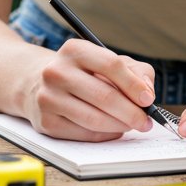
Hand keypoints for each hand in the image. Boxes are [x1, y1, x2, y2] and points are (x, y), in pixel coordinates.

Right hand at [21, 39, 158, 141]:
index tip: (149, 99)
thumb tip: (147, 92)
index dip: (133, 84)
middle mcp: (56, 72)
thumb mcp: (106, 61)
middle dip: (131, 112)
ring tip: (132, 125)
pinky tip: (113, 130)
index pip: (111, 65)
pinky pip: (83, 134)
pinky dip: (104, 135)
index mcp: (74, 50)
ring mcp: (48, 98)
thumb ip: (134, 71)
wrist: (37, 84)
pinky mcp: (46, 122)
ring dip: (120, 126)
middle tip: (146, 122)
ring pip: (94, 119)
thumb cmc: (82, 72)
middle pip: (104, 96)